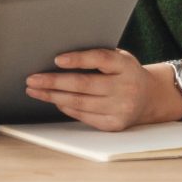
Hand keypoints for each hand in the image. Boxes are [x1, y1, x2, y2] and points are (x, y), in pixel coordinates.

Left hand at [25, 49, 181, 131]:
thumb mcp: (119, 59)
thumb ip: (97, 56)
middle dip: (53, 82)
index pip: (100, 59)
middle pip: (83, 84)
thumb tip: (59, 58)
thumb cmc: (124, 73)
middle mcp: (125, 87)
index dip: (78, 59)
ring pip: (79, 102)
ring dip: (53, 96)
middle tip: (32, 79)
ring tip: (35, 90)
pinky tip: (54, 100)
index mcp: (126, 65)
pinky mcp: (114, 124)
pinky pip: (83, 115)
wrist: (150, 97)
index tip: (56, 59)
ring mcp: (120, 108)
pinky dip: (66, 107)